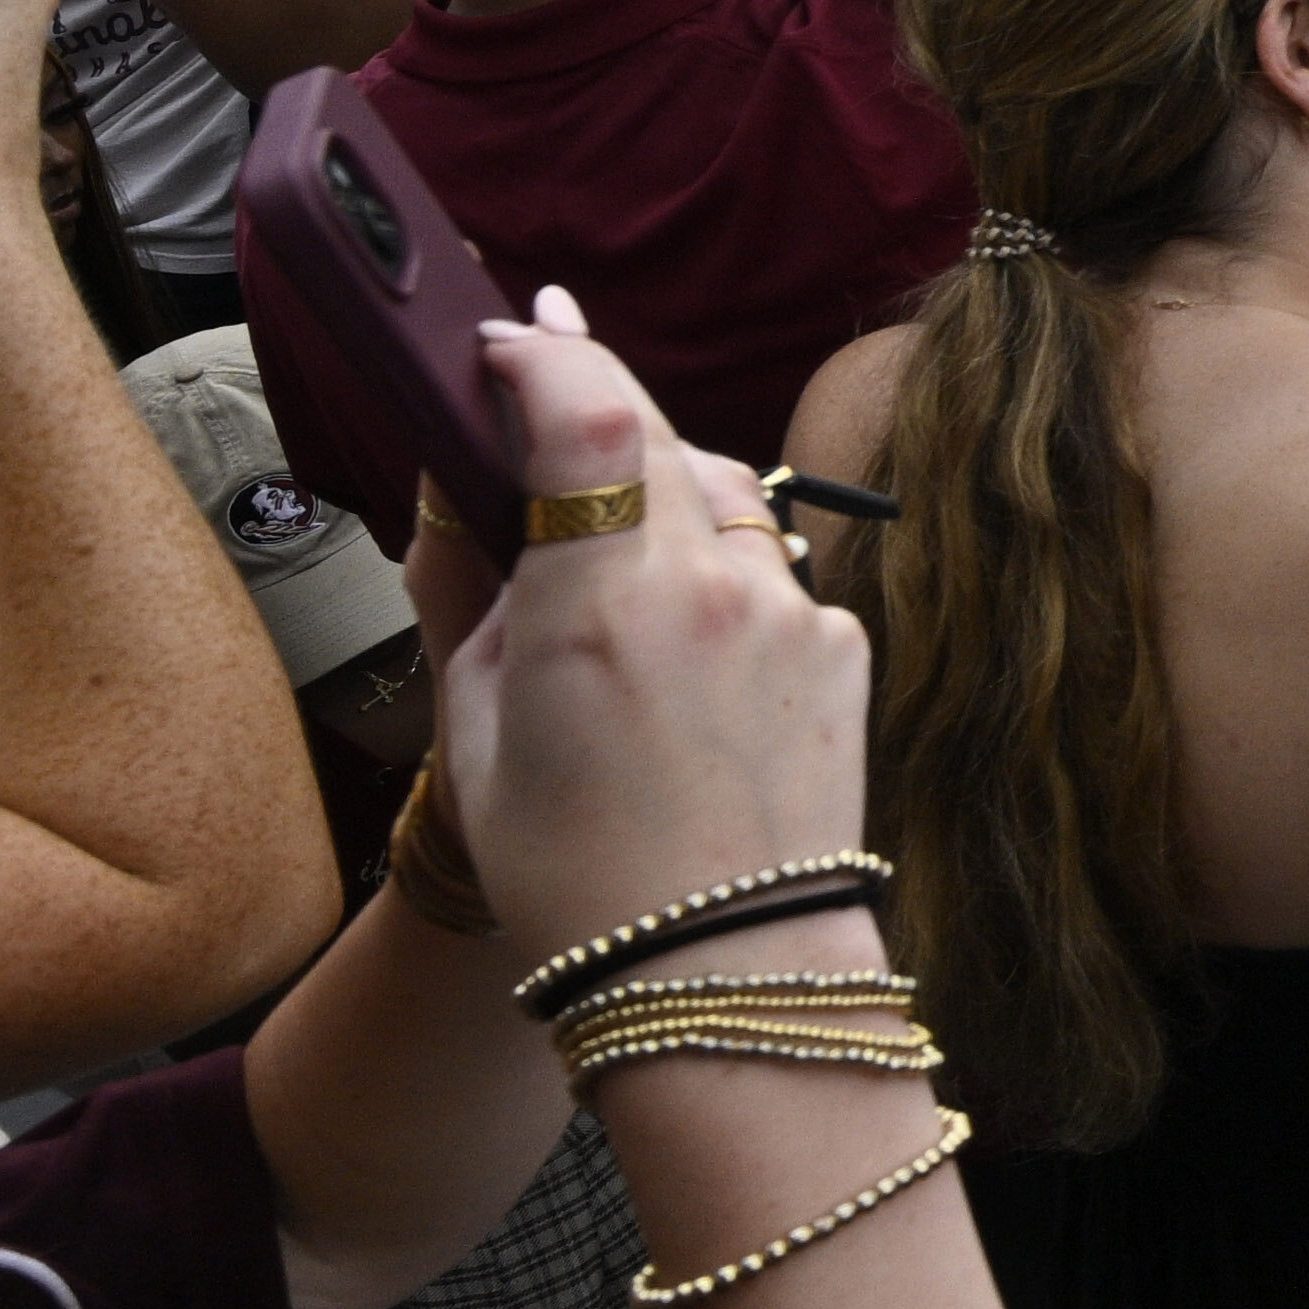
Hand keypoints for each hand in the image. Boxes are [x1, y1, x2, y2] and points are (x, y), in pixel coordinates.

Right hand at [417, 297, 880, 966]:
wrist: (721, 969)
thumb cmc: (573, 872)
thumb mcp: (475, 731)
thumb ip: (473, 592)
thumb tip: (465, 488)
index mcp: (603, 608)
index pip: (588, 417)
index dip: (544, 357)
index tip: (503, 338)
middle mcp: (712, 589)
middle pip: (656, 435)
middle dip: (592, 401)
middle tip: (540, 363)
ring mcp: (793, 611)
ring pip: (721, 493)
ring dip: (662, 485)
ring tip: (606, 527)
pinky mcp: (844, 642)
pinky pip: (770, 565)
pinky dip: (720, 567)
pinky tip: (682, 626)